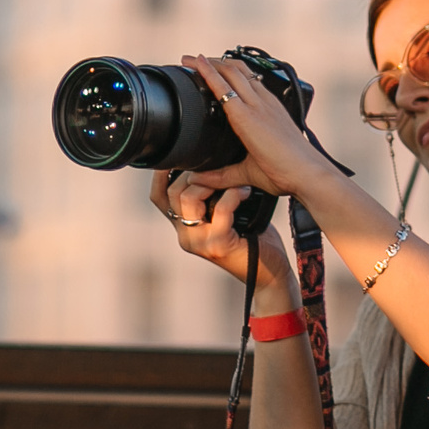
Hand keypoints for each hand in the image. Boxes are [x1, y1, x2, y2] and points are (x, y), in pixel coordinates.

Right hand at [151, 168, 292, 305]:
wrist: (270, 274)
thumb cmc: (253, 240)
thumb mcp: (226, 214)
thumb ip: (212, 196)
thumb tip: (209, 161)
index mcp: (184, 227)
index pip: (159, 197)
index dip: (162, 174)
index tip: (181, 154)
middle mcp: (186, 236)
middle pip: (173, 192)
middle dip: (195, 172)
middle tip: (221, 165)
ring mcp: (199, 243)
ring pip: (189, 198)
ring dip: (213, 181)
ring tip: (235, 180)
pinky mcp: (217, 246)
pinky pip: (220, 209)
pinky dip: (233, 195)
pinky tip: (245, 191)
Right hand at [177, 55, 332, 202]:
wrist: (310, 173)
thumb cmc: (282, 173)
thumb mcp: (246, 175)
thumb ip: (219, 176)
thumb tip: (197, 179)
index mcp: (246, 120)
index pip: (221, 86)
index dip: (204, 70)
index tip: (190, 60)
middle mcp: (259, 106)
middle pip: (233, 72)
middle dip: (211, 61)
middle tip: (193, 58)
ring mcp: (271, 104)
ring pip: (247, 73)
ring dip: (228, 64)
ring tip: (214, 62)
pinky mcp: (279, 107)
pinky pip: (258, 83)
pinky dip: (244, 74)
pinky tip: (241, 78)